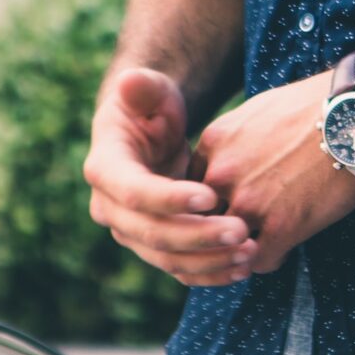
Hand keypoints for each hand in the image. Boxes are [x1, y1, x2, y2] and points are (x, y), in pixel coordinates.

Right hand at [84, 67, 257, 286]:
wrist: (151, 131)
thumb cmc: (151, 105)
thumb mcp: (150, 90)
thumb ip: (142, 87)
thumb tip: (129, 81)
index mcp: (105, 169)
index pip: (134, 192)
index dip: (169, 198)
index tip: (210, 196)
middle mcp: (110, 208)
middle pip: (152, 233)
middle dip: (198, 236)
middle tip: (241, 230)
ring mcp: (131, 232)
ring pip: (167, 258)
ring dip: (208, 261)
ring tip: (249, 253)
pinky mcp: (153, 246)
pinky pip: (178, 268)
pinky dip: (209, 272)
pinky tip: (241, 268)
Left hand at [194, 70, 354, 274]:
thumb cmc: (314, 106)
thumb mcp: (257, 111)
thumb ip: (232, 140)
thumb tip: (228, 159)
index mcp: (214, 143)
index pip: (191, 190)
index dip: (208, 202)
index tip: (226, 206)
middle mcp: (223, 175)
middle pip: (202, 220)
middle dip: (218, 230)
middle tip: (238, 233)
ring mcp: (250, 203)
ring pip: (227, 246)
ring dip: (242, 249)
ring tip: (261, 244)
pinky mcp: (281, 227)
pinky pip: (259, 261)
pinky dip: (271, 258)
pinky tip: (286, 246)